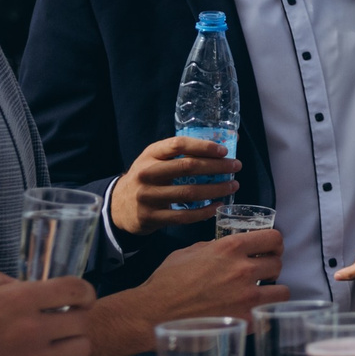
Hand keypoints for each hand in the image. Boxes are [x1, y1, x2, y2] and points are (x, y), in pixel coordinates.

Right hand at [0, 270, 95, 355]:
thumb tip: (26, 285)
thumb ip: (0, 282)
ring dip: (67, 350)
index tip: (79, 302)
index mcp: (17, 300)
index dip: (83, 295)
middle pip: (83, 323)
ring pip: (80, 351)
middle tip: (58, 330)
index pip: (77, 289)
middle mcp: (31, 329)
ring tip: (47, 353)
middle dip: (74, 323)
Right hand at [89, 233, 290, 355]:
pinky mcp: (244, 321)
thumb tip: (226, 249)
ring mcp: (246, 297)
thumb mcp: (189, 252)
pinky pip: (269, 315)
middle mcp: (243, 270)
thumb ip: (214, 247)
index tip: (269, 251)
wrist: (152, 313)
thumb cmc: (166, 282)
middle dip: (270, 269)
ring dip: (272, 292)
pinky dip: (264, 314)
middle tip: (260, 276)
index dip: (273, 245)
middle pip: (278, 264)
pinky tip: (252, 313)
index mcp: (230, 248)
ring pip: (282, 291)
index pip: (274, 238)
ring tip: (260, 296)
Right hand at [110, 136, 239, 233]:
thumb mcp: (156, 159)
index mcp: (150, 154)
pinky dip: (204, 212)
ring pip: (189, 192)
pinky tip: (217, 206)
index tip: (224, 150)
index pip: (178, 144)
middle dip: (217, 167)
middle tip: (236, 167)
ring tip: (233, 186)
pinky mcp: (151, 217)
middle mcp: (147, 173)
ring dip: (216, 189)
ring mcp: (148, 196)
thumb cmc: (148, 177)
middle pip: (188, 167)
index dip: (203, 146)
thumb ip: (184, 151)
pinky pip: (184, 215)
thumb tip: (229, 139)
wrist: (118, 205)